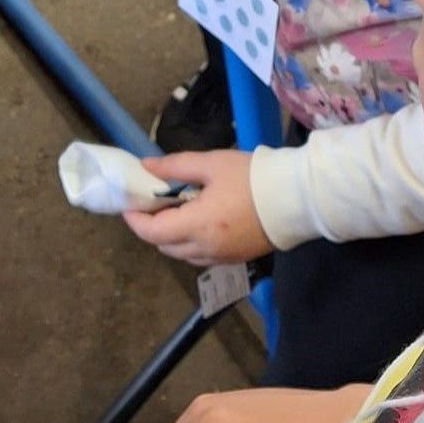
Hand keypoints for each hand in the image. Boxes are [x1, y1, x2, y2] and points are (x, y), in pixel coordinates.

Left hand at [122, 152, 270, 266]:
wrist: (294, 198)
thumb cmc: (251, 177)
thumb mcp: (212, 164)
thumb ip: (175, 166)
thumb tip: (146, 167)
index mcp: (197, 226)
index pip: (152, 233)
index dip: (135, 219)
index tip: (129, 203)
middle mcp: (205, 249)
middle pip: (164, 246)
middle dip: (152, 226)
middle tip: (153, 201)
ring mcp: (221, 258)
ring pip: (181, 254)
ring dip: (171, 236)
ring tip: (176, 209)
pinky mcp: (235, 259)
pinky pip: (200, 256)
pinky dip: (190, 243)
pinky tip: (199, 220)